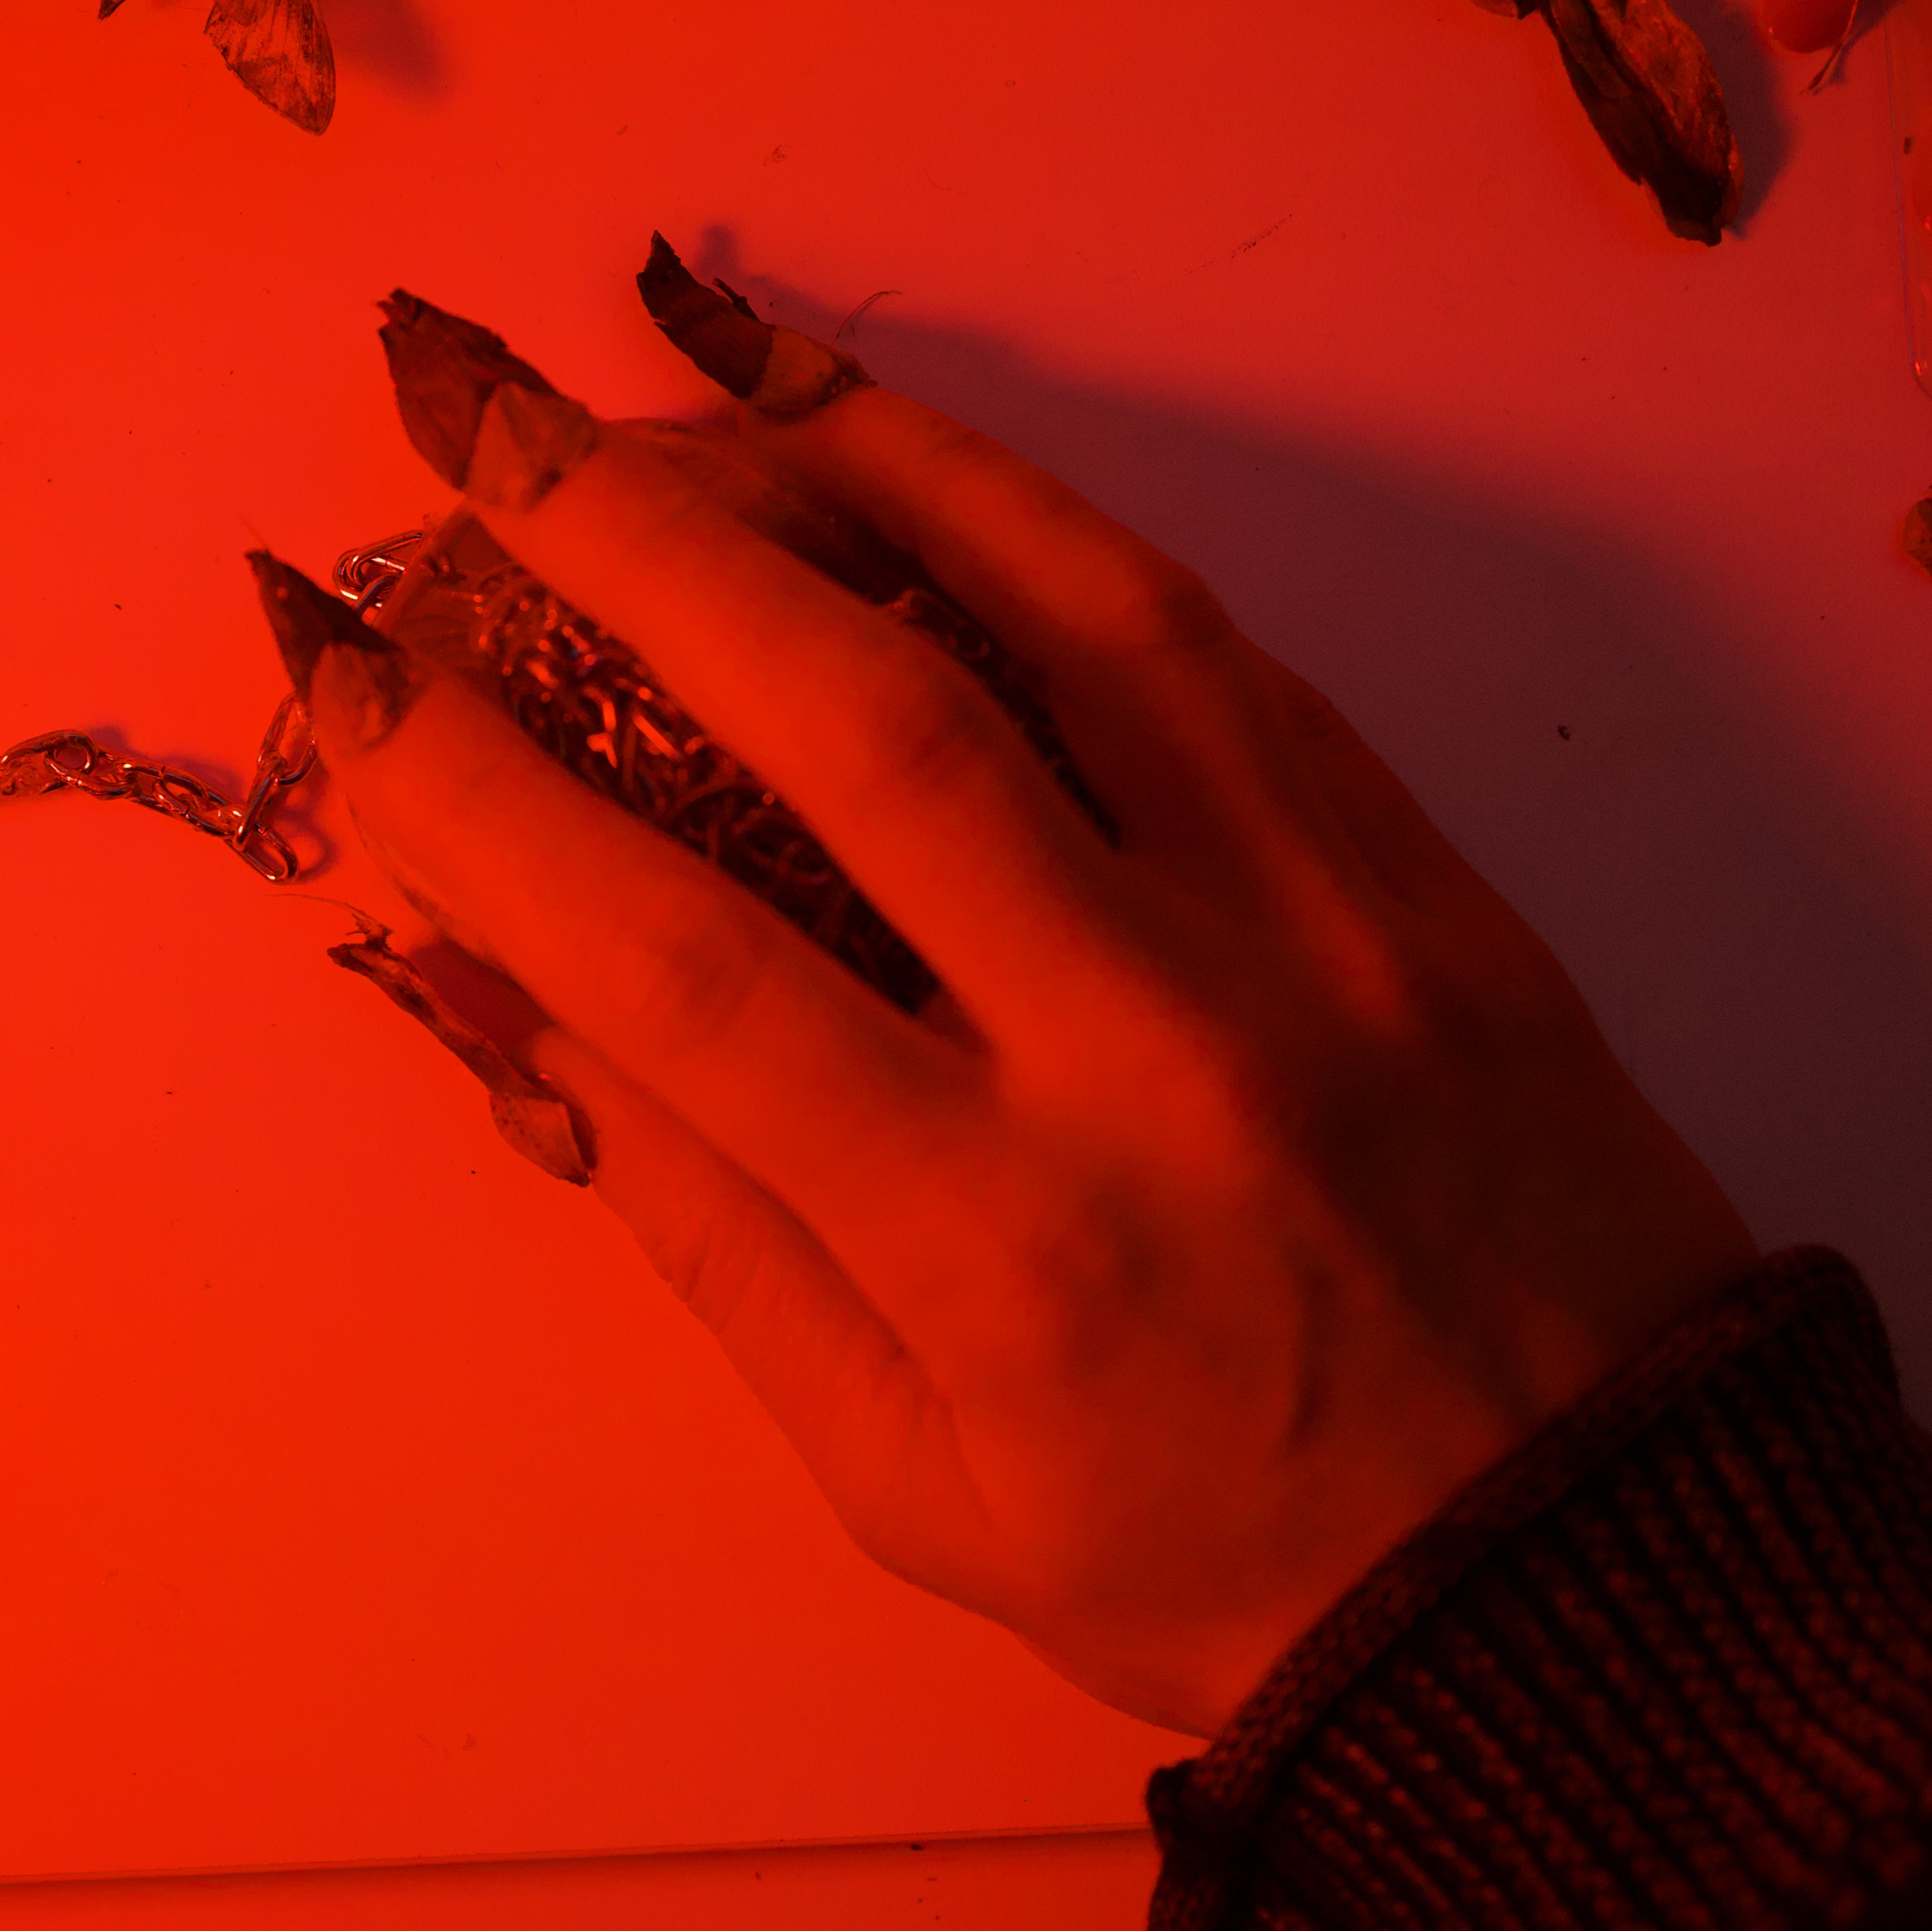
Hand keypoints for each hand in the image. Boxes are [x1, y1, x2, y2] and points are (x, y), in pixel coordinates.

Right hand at [262, 278, 1757, 1738]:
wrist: (1605, 1580)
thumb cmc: (1219, 1562)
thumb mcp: (910, 1481)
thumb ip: (706, 1226)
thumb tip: (503, 986)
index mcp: (994, 1248)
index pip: (674, 968)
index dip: (468, 795)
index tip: (326, 655)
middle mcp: (1151, 1052)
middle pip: (853, 722)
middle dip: (617, 536)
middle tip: (458, 404)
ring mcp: (1306, 929)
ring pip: (1046, 612)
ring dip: (822, 453)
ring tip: (652, 350)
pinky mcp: (1406, 864)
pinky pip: (1194, 633)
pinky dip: (1021, 503)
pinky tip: (884, 427)